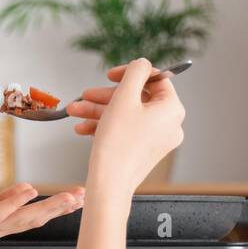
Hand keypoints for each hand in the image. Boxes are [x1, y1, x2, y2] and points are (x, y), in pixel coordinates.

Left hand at [0, 182, 84, 248]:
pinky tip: (31, 189)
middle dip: (62, 209)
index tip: (80, 200)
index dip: (58, 210)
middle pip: (35, 219)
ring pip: (23, 217)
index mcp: (0, 225)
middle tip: (85, 198)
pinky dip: (15, 200)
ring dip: (48, 207)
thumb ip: (2, 201)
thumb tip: (25, 190)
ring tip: (70, 197)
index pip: (34, 217)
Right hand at [65, 58, 184, 197]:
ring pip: (126, 115)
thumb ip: (134, 73)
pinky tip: (83, 128)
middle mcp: (169, 125)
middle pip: (137, 98)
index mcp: (172, 110)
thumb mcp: (124, 98)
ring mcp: (157, 140)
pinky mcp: (143, 151)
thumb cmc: (117, 143)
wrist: (109, 184)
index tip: (109, 75)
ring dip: (99, 111)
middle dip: (106, 96)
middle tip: (85, 95)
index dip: (130, 73)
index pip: (155, 80)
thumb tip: (142, 63)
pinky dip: (105, 126)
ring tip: (75, 112)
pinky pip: (125, 130)